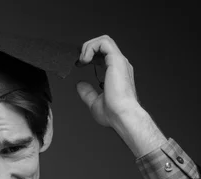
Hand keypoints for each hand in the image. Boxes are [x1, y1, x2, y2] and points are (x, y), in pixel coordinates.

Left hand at [76, 36, 166, 156]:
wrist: (122, 116)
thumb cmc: (113, 114)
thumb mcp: (95, 102)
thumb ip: (87, 92)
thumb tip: (80, 84)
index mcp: (116, 73)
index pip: (103, 56)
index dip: (89, 56)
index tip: (79, 65)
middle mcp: (119, 65)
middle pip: (103, 46)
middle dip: (87, 49)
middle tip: (77, 61)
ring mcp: (119, 61)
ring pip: (104, 40)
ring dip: (89, 46)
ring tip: (82, 60)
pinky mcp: (116, 60)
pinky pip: (103, 42)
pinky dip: (91, 47)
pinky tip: (85, 59)